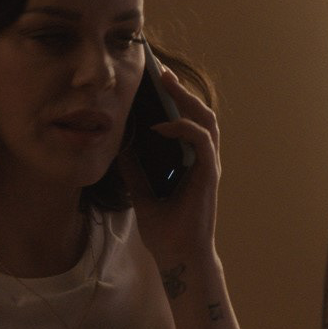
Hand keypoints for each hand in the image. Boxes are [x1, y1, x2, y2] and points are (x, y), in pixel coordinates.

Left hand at [125, 59, 220, 264]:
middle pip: (200, 113)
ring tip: (166, 83)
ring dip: (187, 99)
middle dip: (182, 90)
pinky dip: (184, 128)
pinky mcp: (208, 175)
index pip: (188, 121)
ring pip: (206, 121)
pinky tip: (163, 125)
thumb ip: (134, 169)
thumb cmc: (165, 230)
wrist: (177, 257)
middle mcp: (203, 160)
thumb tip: (118, 146)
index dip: (176, 100)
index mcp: (191, 162)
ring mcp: (208, 166)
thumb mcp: (141, 192)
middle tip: (161, 72)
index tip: (157, 81)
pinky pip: (202, 141)